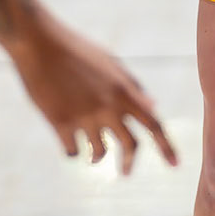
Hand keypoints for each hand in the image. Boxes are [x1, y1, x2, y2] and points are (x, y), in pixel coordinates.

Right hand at [10, 9, 177, 168]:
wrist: (39, 43)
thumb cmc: (76, 50)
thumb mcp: (110, 63)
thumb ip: (133, 87)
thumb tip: (154, 107)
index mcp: (124, 89)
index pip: (154, 123)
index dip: (167, 146)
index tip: (175, 166)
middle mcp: (108, 106)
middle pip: (130, 145)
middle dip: (129, 162)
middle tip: (125, 172)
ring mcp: (84, 116)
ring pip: (99, 154)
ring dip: (96, 156)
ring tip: (91, 151)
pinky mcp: (60, 123)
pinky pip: (72, 152)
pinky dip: (72, 151)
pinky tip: (69, 144)